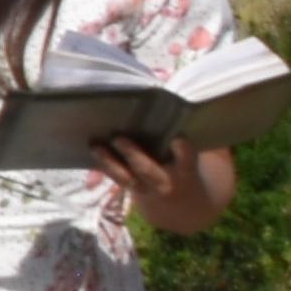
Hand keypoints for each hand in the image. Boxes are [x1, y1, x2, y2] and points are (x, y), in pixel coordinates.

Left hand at [92, 136, 231, 238]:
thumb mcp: (200, 150)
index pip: (187, 160)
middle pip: (148, 170)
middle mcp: (166, 181)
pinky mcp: (130, 188)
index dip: (182, 151)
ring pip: (125, 179)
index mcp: (187, 170)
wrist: (186, 205)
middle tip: (119, 138)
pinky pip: (114, 180)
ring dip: (109, 163)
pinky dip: (100, 171)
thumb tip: (171, 86)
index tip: (177, 139)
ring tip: (96, 146)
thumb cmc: (190, 164)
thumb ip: (192, 124)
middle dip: (133, 155)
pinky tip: (90, 154)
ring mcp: (146, 188)